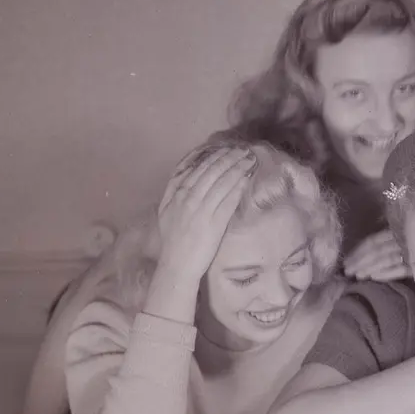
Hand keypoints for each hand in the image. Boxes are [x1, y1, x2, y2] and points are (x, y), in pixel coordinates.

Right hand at [155, 146, 253, 283]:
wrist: (177, 264)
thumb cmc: (172, 240)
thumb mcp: (165, 211)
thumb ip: (173, 191)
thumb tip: (185, 173)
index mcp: (175, 194)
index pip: (196, 169)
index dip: (213, 156)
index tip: (225, 148)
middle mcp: (188, 198)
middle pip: (211, 172)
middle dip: (228, 158)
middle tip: (243, 150)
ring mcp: (201, 210)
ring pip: (221, 183)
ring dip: (236, 168)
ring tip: (249, 159)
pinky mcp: (214, 223)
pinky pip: (227, 200)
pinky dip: (237, 187)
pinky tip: (246, 178)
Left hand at [343, 230, 408, 281]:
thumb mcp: (404, 231)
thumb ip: (390, 235)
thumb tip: (369, 241)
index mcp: (397, 229)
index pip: (373, 240)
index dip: (358, 250)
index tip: (346, 260)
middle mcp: (403, 239)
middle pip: (376, 251)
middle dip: (359, 261)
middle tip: (347, 271)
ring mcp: (411, 252)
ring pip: (386, 260)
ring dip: (370, 268)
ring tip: (358, 276)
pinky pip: (401, 270)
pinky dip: (387, 273)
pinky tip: (374, 278)